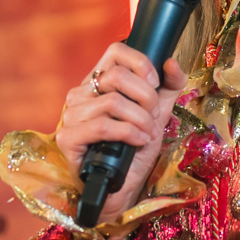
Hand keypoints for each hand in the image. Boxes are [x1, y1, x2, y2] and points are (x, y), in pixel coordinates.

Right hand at [53, 44, 187, 223]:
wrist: (121, 188)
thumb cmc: (134, 149)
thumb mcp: (157, 113)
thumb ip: (168, 87)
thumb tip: (171, 62)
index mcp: (98, 81)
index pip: (116, 51)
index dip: (141, 64)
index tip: (155, 84)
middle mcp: (80, 93)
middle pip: (117, 76)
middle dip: (146, 98)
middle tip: (153, 117)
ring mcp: (71, 115)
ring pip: (113, 102)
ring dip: (140, 119)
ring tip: (147, 133)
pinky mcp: (68, 138)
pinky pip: (103, 126)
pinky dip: (128, 133)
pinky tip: (138, 142)